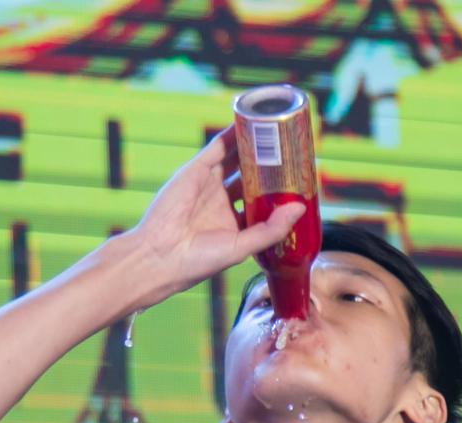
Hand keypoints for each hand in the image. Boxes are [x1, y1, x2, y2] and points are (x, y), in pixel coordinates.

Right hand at [125, 128, 305, 303]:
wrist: (160, 256)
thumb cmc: (198, 260)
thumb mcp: (242, 247)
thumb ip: (271, 229)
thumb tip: (299, 207)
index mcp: (234, 222)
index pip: (262, 200)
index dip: (280, 190)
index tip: (301, 179)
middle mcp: (222, 201)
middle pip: (252, 176)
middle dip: (270, 164)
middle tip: (292, 150)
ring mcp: (209, 184)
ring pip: (237, 158)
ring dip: (254, 145)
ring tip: (275, 130)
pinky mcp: (195, 171)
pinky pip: (218, 147)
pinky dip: (232, 134)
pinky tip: (248, 122)